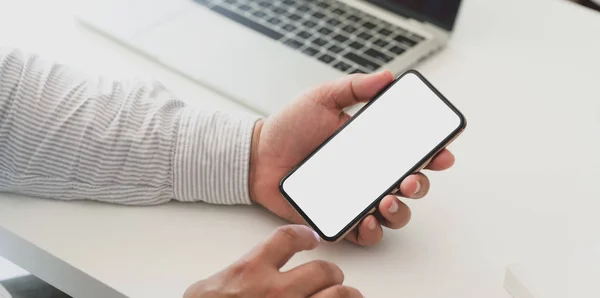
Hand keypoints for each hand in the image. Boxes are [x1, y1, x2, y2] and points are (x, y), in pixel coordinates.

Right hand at [184, 225, 361, 297]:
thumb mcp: (205, 290)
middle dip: (331, 273)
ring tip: (347, 295)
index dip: (304, 235)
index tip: (311, 238)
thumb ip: (233, 274)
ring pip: (338, 295)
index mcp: (251, 271)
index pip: (288, 238)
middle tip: (331, 277)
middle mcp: (276, 291)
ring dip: (346, 295)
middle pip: (324, 269)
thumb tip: (242, 273)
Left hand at [249, 71, 455, 245]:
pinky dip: (372, 231)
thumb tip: (387, 77)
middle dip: (419, 186)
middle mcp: (368, 175)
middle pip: (410, 186)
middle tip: (409, 179)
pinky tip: (368, 220)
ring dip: (400, 211)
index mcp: (371, 147)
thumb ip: (354, 88)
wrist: (257, 156)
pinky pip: (364, 232)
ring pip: (394, 213)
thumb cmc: (288, 128)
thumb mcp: (322, 99)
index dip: (433, 154)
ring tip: (387, 200)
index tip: (443, 152)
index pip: (410, 152)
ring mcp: (355, 198)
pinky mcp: (338, 218)